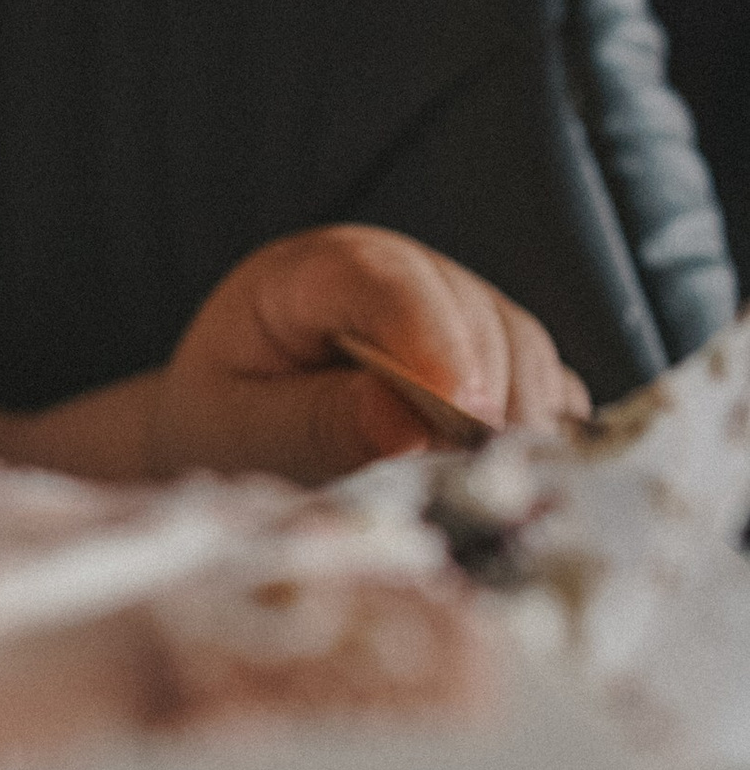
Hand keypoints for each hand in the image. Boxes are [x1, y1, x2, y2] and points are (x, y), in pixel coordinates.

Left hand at [152, 224, 588, 482]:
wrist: (232, 440)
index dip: (433, 342)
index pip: (389, 280)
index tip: (462, 414)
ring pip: (527, 353)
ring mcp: (458, 316)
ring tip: (495, 498)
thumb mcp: (237, 429)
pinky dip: (543, 440)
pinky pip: (547, 391)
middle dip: (487, 400)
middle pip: (478, 317)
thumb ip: (313, 423)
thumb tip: (408, 426)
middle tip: (478, 483)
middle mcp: (401, 277)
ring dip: (521, 427)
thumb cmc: (222, 426)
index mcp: (316, 271)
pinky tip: (519, 489)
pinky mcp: (498, 366)